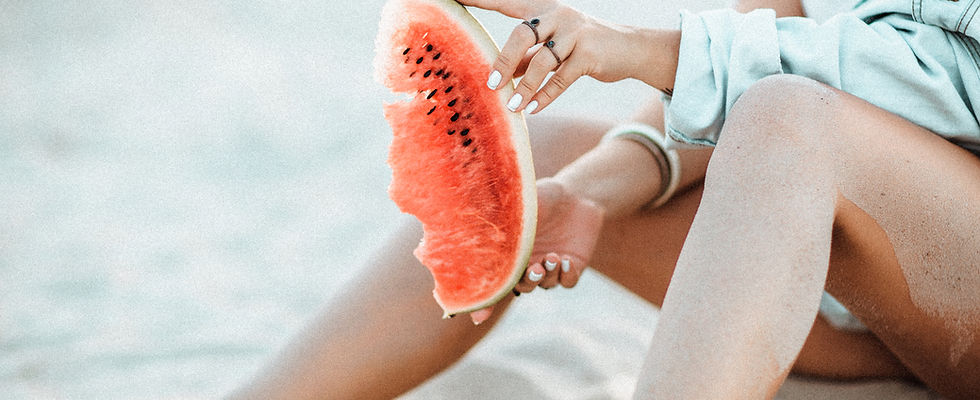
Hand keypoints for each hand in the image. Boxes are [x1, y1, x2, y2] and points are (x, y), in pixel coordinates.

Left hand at [459, 0, 657, 113]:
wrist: (629, 49)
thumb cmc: (583, 47)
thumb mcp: (552, 48)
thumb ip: (526, 58)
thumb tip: (500, 75)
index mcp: (543, 9)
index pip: (506, 1)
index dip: (482, 0)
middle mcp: (558, 15)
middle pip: (522, 34)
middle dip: (504, 61)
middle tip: (491, 85)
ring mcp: (575, 33)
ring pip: (543, 60)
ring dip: (526, 87)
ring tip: (513, 106)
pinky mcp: (590, 54)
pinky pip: (562, 78)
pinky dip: (546, 95)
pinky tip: (533, 109)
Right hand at [470, 178, 604, 323]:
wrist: (578, 191)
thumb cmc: (543, 195)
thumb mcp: (521, 205)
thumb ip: (503, 221)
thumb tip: (477, 231)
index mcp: (511, 250)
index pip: (495, 279)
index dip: (485, 300)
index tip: (477, 316)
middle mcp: (528, 262)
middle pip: (521, 286)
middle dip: (526, 282)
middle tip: (534, 269)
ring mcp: (550, 266)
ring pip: (545, 285)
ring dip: (547, 275)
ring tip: (553, 257)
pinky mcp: (572, 266)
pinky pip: (567, 282)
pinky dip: (566, 276)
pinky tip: (566, 260)